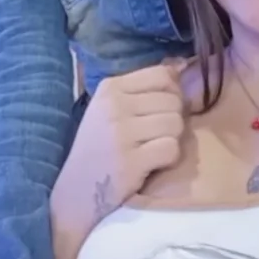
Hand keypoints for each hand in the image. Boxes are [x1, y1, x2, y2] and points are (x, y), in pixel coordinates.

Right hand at [51, 57, 188, 230]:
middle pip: (173, 100)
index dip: (173, 92)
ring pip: (176, 123)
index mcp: (110, 87)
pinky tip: (152, 163)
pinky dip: (168, 159)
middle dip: (173, 118)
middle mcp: (114, 105)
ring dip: (172, 139)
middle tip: (156, 135)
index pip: (162, 74)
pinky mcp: (130, 161)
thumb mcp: (111, 108)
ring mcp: (121, 133)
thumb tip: (182, 65)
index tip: (162, 109)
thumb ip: (143, 88)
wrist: (76, 193)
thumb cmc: (99, 147)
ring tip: (153, 148)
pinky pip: (171, 149)